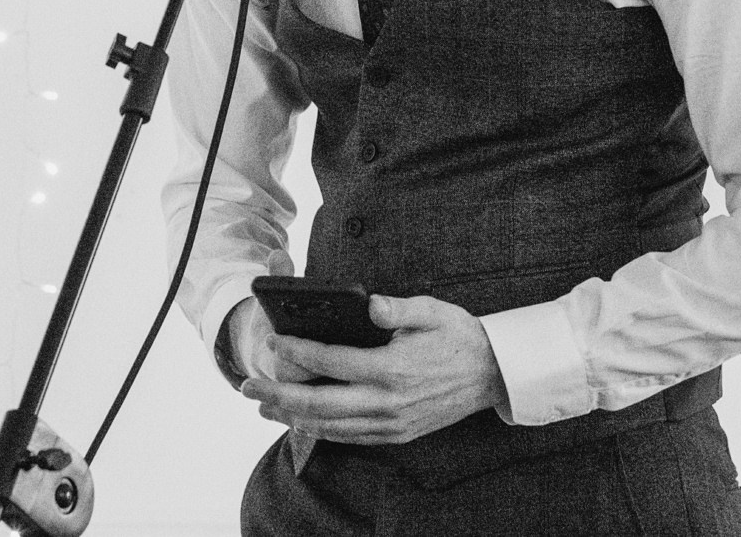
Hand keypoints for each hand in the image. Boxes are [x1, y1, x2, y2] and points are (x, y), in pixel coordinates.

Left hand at [239, 294, 506, 443]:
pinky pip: (349, 437)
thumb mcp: (432, 311)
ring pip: (330, 426)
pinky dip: (320, 431)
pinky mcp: (396, 434)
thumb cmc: (459, 336)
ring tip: (263, 405)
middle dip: (278, 394)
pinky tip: (301, 422)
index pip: (332, 361)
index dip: (298, 352)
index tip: (274, 342)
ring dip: (291, 417)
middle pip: (320, 403)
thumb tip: (369, 304)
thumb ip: (397, 307)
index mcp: (393, 368)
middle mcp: (387, 401)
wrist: (493, 375)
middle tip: (247, 386)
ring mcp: (391, 423)